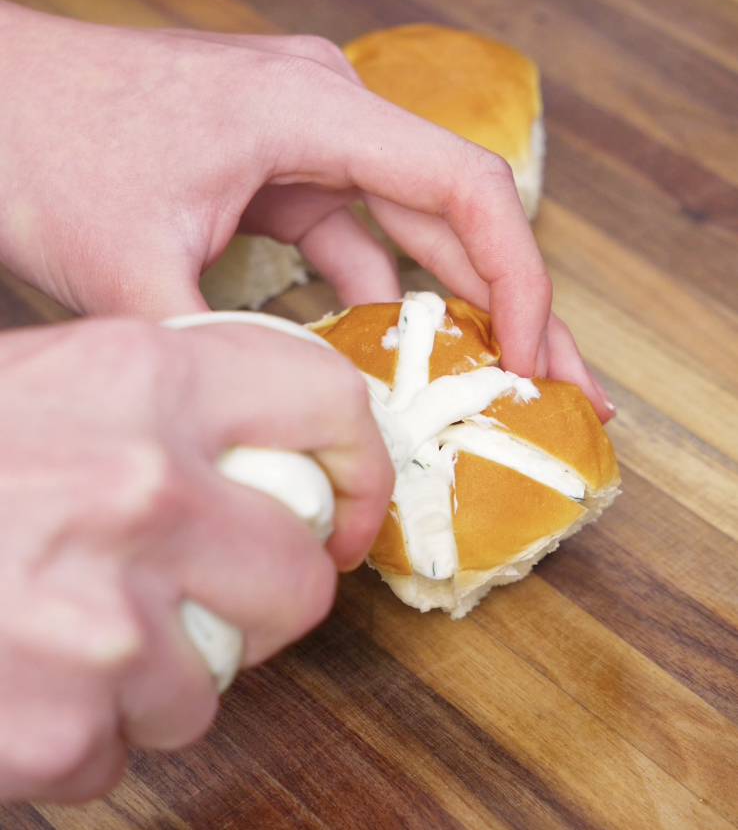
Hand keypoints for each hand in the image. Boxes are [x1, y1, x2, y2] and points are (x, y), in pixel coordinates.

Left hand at [0, 2, 613, 420]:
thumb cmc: (41, 146)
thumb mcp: (130, 272)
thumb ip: (225, 360)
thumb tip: (300, 443)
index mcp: (314, 112)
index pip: (464, 189)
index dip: (519, 280)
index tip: (532, 363)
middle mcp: (331, 117)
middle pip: (460, 219)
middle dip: (516, 310)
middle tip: (564, 388)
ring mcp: (311, 148)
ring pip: (413, 238)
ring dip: (454, 316)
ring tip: (497, 390)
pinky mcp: (285, 181)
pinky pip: (356, 248)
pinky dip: (379, 310)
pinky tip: (394, 370)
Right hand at [0, 317, 392, 802]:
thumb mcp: (50, 380)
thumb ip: (173, 409)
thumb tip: (286, 461)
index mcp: (143, 376)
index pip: (327, 400)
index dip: (359, 463)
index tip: (345, 506)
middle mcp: (140, 485)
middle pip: (300, 575)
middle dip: (262, 597)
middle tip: (198, 588)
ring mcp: (103, 617)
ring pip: (216, 679)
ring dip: (160, 669)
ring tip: (66, 624)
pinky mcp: (59, 726)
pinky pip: (128, 747)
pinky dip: (88, 729)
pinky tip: (19, 676)